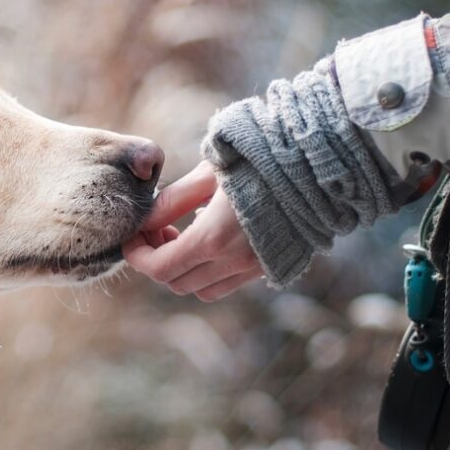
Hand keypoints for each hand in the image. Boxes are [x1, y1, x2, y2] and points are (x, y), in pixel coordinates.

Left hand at [123, 161, 263, 301]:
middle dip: (156, 260)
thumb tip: (144, 221)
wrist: (318, 166)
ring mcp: (254, 268)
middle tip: (157, 229)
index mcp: (213, 238)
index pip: (159, 268)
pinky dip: (208, 271)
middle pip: (175, 282)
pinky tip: (209, 238)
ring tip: (181, 234)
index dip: (137, 256)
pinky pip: (227, 284)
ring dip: (182, 269)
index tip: (131, 236)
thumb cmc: (258, 160)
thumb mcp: (207, 174)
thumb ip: (172, 201)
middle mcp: (234, 262)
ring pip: (201, 289)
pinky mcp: (269, 267)